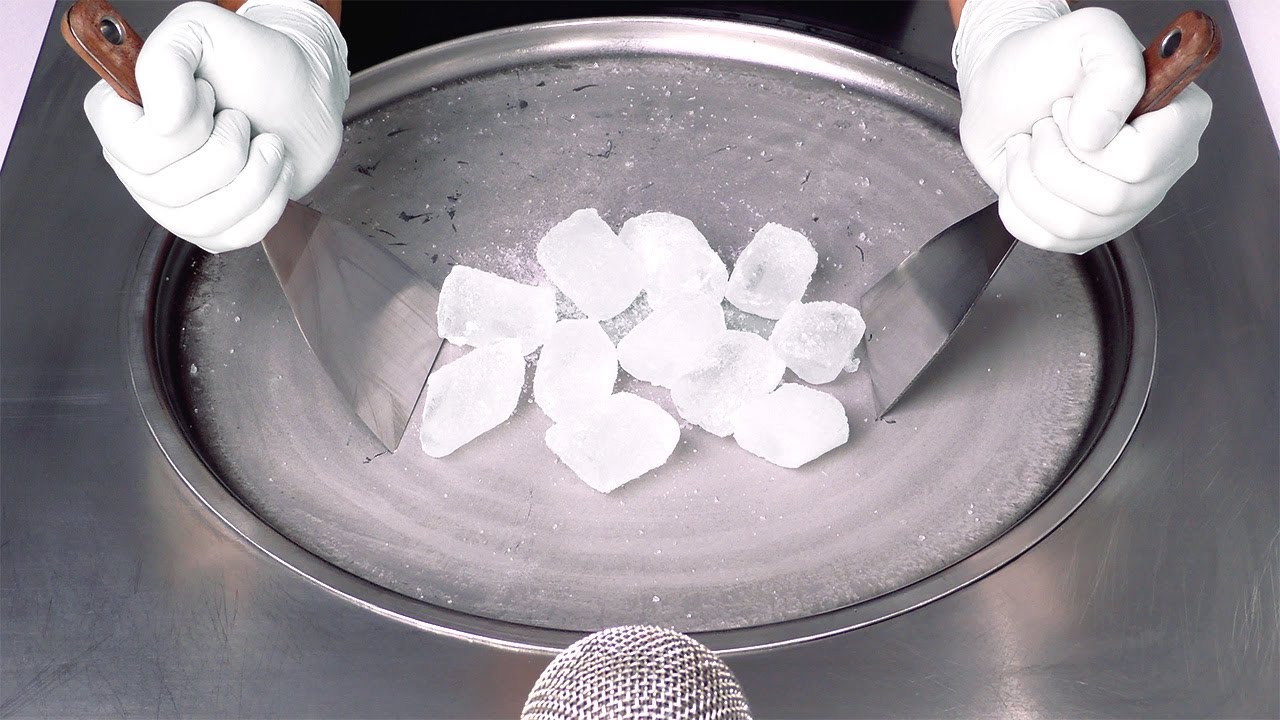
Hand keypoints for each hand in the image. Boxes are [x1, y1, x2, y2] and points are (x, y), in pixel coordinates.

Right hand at [83, 0, 348, 252]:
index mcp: (120, 116)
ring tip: (267, 143)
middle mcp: (136, 165)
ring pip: (206, 217)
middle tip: (240, 118)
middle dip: (227, 149)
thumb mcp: (201, 30)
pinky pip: (235, 236)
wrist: (305, 92)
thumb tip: (161, 121)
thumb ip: (166, 60)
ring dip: (255, 176)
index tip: (207, 93)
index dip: (184, 127)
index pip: (132, 149)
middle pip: (171, 189)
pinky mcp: (213, 227)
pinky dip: (270, 201)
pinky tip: (274, 170)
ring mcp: (173, 203)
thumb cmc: (253, 60)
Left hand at [953, 1, 1211, 252]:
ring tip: (1031, 143)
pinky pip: (1046, 239)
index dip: (1092, 141)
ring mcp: (1126, 205)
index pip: (1142, 161)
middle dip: (1053, 157)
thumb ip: (1113, 69)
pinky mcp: (1086, 229)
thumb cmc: (1046, 60)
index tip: (1068, 108)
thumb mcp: (1088, 34)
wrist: (1002, 88)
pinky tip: (1023, 171)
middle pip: (1108, 199)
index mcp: (1179, 118)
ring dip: (1031, 178)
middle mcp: (1161, 167)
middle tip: (1045, 125)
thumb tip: (1099, 134)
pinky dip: (1017, 202)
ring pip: (1075, 224)